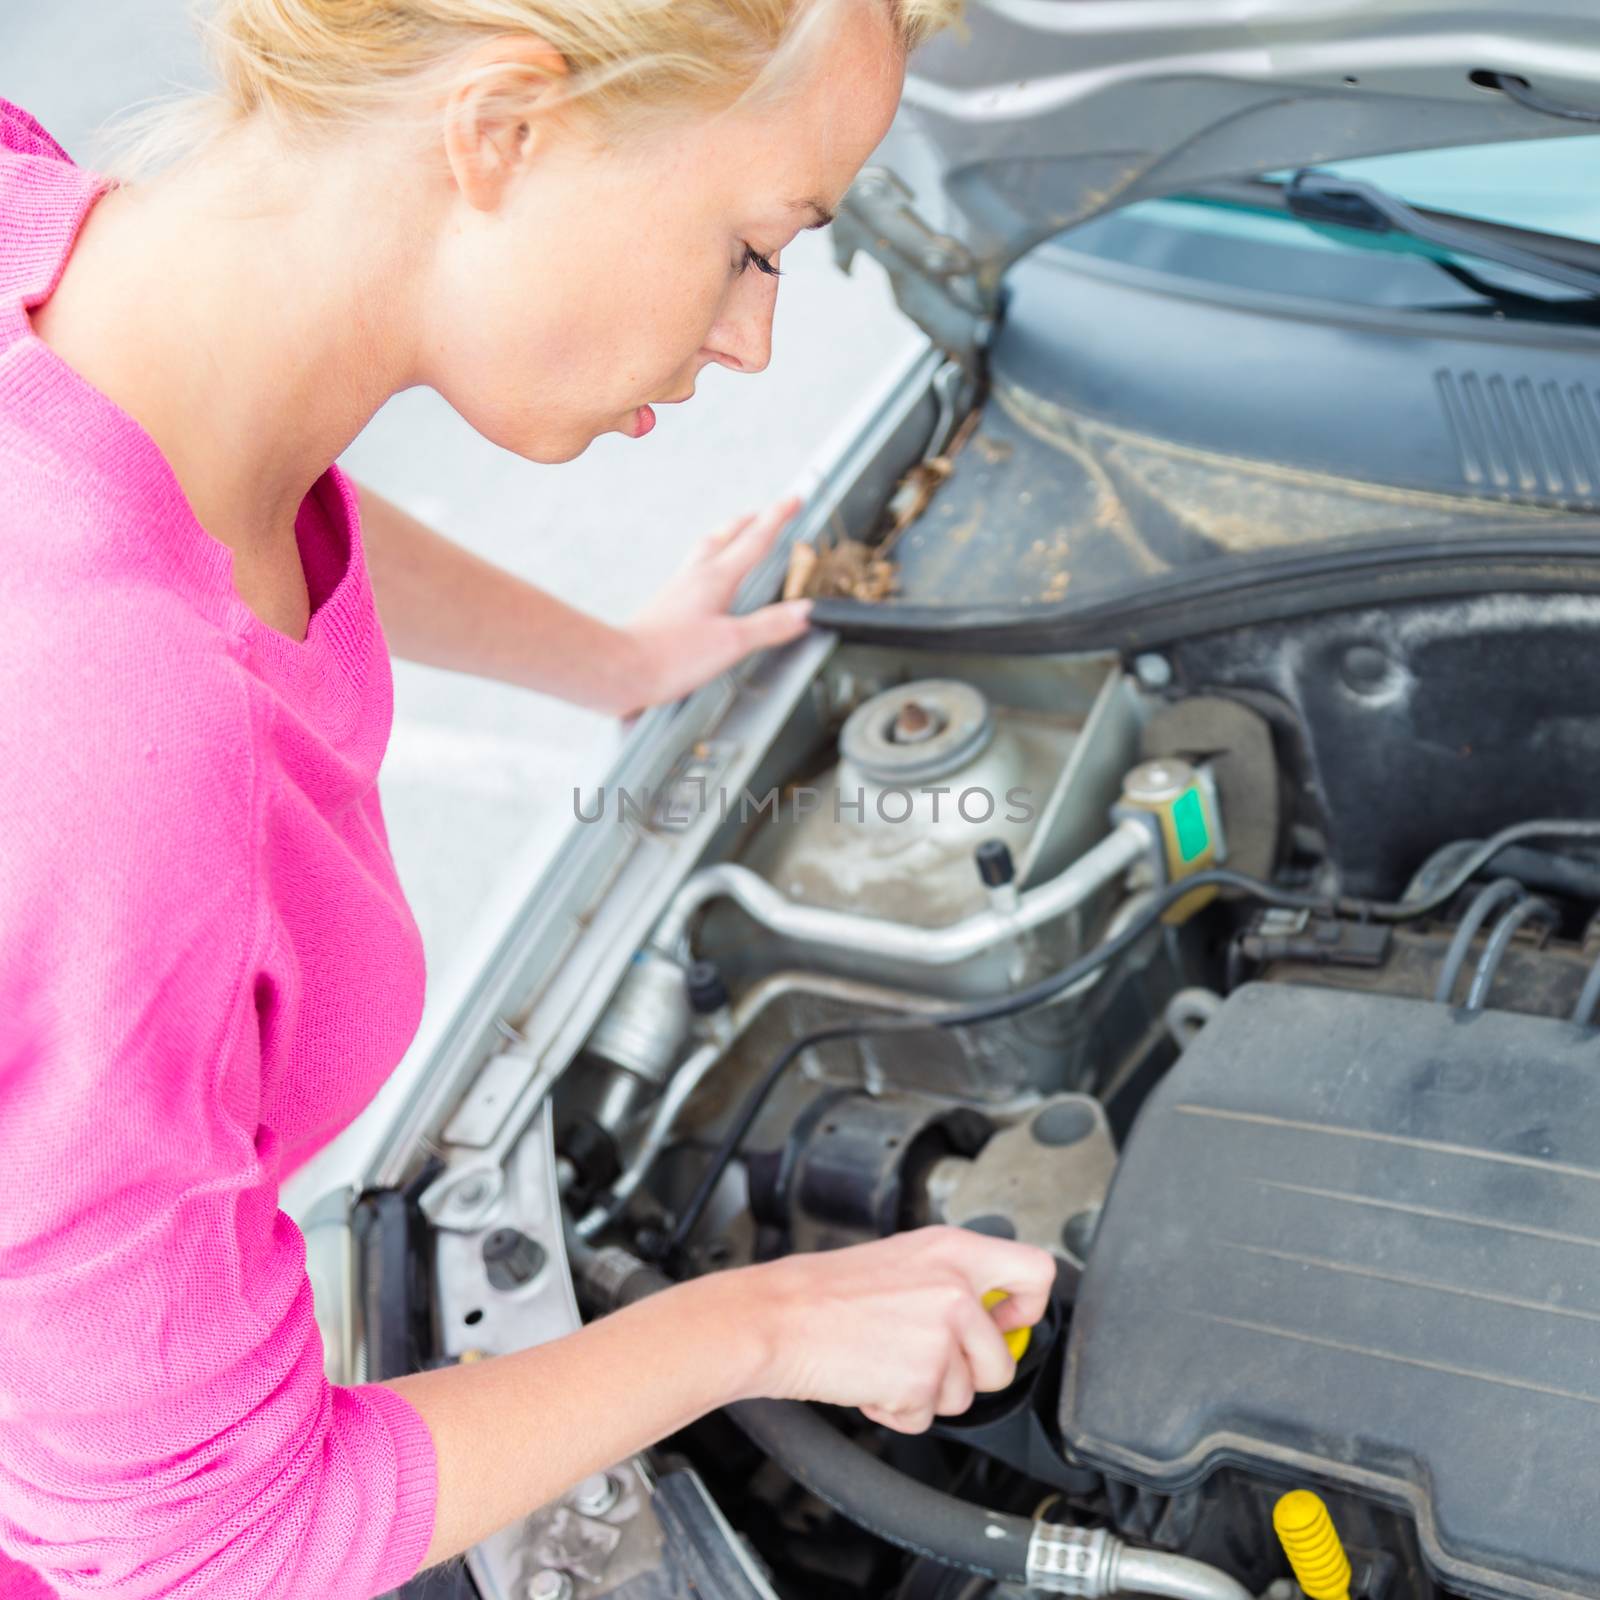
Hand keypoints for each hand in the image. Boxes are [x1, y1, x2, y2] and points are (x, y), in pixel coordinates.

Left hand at [621, 497, 813, 715]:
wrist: (621, 669)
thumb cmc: (670, 657)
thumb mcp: (732, 642)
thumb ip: (771, 625)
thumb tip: (805, 612)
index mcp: (715, 579)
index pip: (755, 541)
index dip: (778, 518)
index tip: (794, 499)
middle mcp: (694, 577)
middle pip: (725, 537)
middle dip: (750, 522)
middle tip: (766, 512)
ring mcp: (677, 590)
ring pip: (705, 551)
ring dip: (725, 538)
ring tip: (735, 536)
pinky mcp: (666, 608)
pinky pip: (691, 572)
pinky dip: (707, 563)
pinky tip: (704, 580)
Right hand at [728, 1226, 1056, 1433]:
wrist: (776, 1317)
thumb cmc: (823, 1291)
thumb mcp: (900, 1260)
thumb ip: (951, 1281)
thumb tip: (988, 1314)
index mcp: (953, 1250)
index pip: (1037, 1272)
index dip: (1028, 1308)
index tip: (1005, 1322)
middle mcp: (956, 1289)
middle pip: (1003, 1360)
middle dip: (966, 1375)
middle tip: (921, 1358)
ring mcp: (942, 1334)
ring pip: (964, 1395)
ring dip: (925, 1392)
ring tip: (883, 1362)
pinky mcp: (922, 1379)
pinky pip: (926, 1418)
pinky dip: (897, 1411)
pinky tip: (870, 1380)